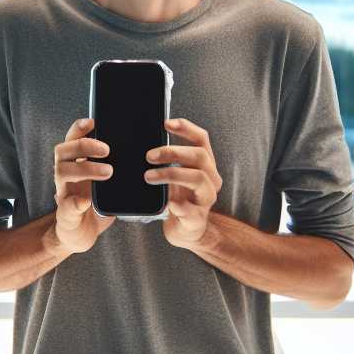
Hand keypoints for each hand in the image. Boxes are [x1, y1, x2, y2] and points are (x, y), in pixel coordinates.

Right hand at [50, 118, 115, 253]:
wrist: (82, 233)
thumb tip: (144, 149)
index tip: (94, 121)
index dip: (80, 128)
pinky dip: (75, 203)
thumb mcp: (109, 182)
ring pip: (62, 172)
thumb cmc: (97, 203)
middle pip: (64, 150)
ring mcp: (63, 193)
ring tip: (107, 172)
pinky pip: (66, 207)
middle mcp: (65, 174)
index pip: (73, 138)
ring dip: (84, 169)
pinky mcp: (66, 214)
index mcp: (76, 162)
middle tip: (107, 150)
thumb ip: (118, 166)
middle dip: (84, 145)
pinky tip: (85, 202)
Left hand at [146, 118, 223, 249]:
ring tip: (149, 176)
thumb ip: (167, 160)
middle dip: (173, 152)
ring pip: (198, 179)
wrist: (186, 230)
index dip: (186, 128)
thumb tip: (142, 141)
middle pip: (200, 156)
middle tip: (149, 156)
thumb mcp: (174, 175)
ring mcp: (206, 200)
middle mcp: (211, 179)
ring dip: (171, 174)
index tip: (166, 123)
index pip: (202, 139)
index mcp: (205, 165)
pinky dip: (177, 205)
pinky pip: (190, 210)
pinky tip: (166, 203)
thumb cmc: (178, 198)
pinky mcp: (197, 219)